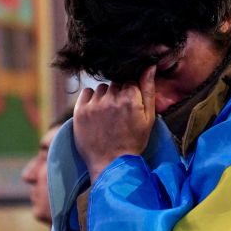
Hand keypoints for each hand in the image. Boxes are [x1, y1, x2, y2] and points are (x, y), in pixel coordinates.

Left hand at [73, 65, 156, 182]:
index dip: (132, 93)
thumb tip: (149, 66)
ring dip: (105, 97)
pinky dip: (92, 99)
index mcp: (131, 99)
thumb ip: (148, 90)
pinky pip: (87, 92)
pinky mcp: (80, 110)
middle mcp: (112, 99)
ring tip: (108, 115)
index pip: (131, 81)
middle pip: (116, 83)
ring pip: (102, 88)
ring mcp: (94, 104)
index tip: (130, 106)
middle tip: (119, 113)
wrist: (112, 164)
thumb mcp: (148, 118)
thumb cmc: (133, 142)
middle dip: (118, 94)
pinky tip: (97, 114)